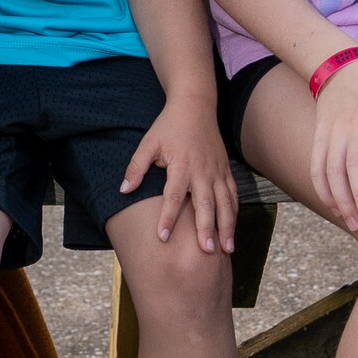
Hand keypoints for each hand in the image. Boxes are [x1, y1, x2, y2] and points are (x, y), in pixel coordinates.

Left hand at [119, 96, 236, 255]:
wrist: (195, 105)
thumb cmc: (169, 126)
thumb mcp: (148, 143)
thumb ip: (136, 167)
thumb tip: (123, 190)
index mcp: (181, 165)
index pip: (173, 196)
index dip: (168, 218)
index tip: (163, 237)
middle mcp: (202, 171)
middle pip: (205, 204)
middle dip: (206, 229)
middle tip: (207, 251)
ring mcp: (217, 171)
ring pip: (225, 203)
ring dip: (226, 226)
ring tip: (227, 249)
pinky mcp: (226, 170)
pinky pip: (233, 195)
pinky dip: (234, 213)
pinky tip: (232, 229)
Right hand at [309, 49, 357, 232]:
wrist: (340, 66)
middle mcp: (353, 128)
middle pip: (353, 166)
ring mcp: (333, 133)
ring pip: (332, 171)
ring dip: (341, 199)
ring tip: (355, 222)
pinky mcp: (319, 137)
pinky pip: (317, 167)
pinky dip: (323, 189)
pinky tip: (335, 207)